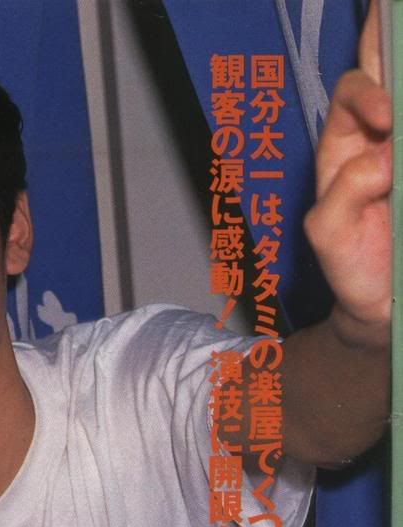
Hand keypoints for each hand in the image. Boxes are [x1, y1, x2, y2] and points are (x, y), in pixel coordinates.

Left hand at [303, 0, 391, 341]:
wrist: (383, 302)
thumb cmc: (349, 267)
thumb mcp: (328, 236)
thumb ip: (341, 196)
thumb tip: (383, 158)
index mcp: (343, 144)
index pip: (353, 92)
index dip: (370, 92)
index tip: (390, 119)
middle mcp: (379, 133)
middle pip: (387, 65)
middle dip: (392, 31)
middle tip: (393, 4)